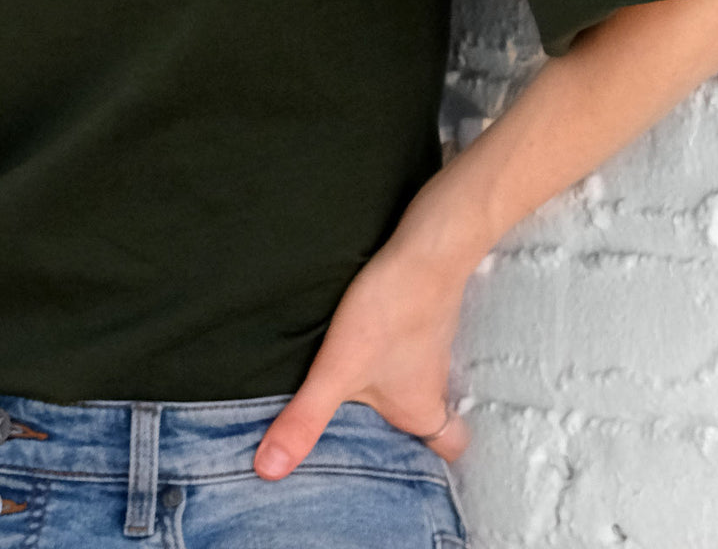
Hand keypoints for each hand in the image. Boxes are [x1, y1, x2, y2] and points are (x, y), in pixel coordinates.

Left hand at [252, 235, 471, 479]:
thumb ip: (305, 418)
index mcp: (421, 408)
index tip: (399, 463)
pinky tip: (362, 330)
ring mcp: (433, 341)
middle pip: (429, 413)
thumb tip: (268, 469)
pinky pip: (410, 337)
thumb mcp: (338, 371)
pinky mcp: (423, 310)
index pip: (449, 448)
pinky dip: (391, 342)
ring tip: (352, 379)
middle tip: (364, 426)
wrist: (426, 248)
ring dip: (391, 379)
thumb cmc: (392, 312)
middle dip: (401, 423)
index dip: (430, 460)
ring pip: (418, 374)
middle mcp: (434, 379)